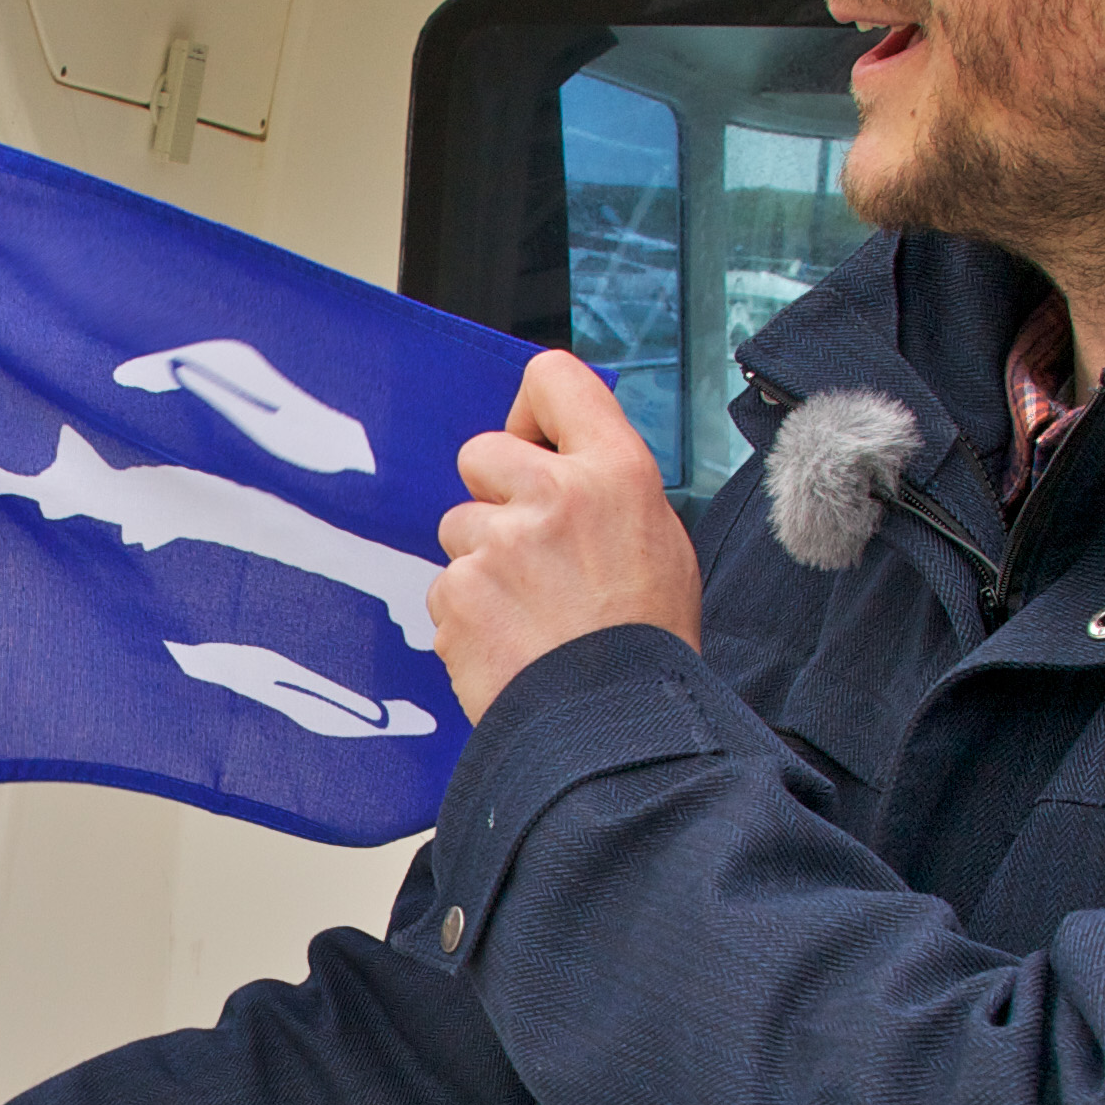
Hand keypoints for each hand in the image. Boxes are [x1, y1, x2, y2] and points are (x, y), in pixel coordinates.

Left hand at [435, 349, 700, 721]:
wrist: (618, 727)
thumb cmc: (646, 638)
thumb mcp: (659, 538)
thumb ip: (604, 488)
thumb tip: (560, 462)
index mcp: (614, 471)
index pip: (551, 376)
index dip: (532, 410)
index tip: (536, 444)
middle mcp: (551, 494)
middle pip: (481, 453)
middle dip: (495, 495)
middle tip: (533, 551)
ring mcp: (496, 544)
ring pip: (459, 527)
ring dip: (482, 562)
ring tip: (531, 612)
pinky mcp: (457, 595)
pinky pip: (446, 588)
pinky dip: (468, 615)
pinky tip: (511, 644)